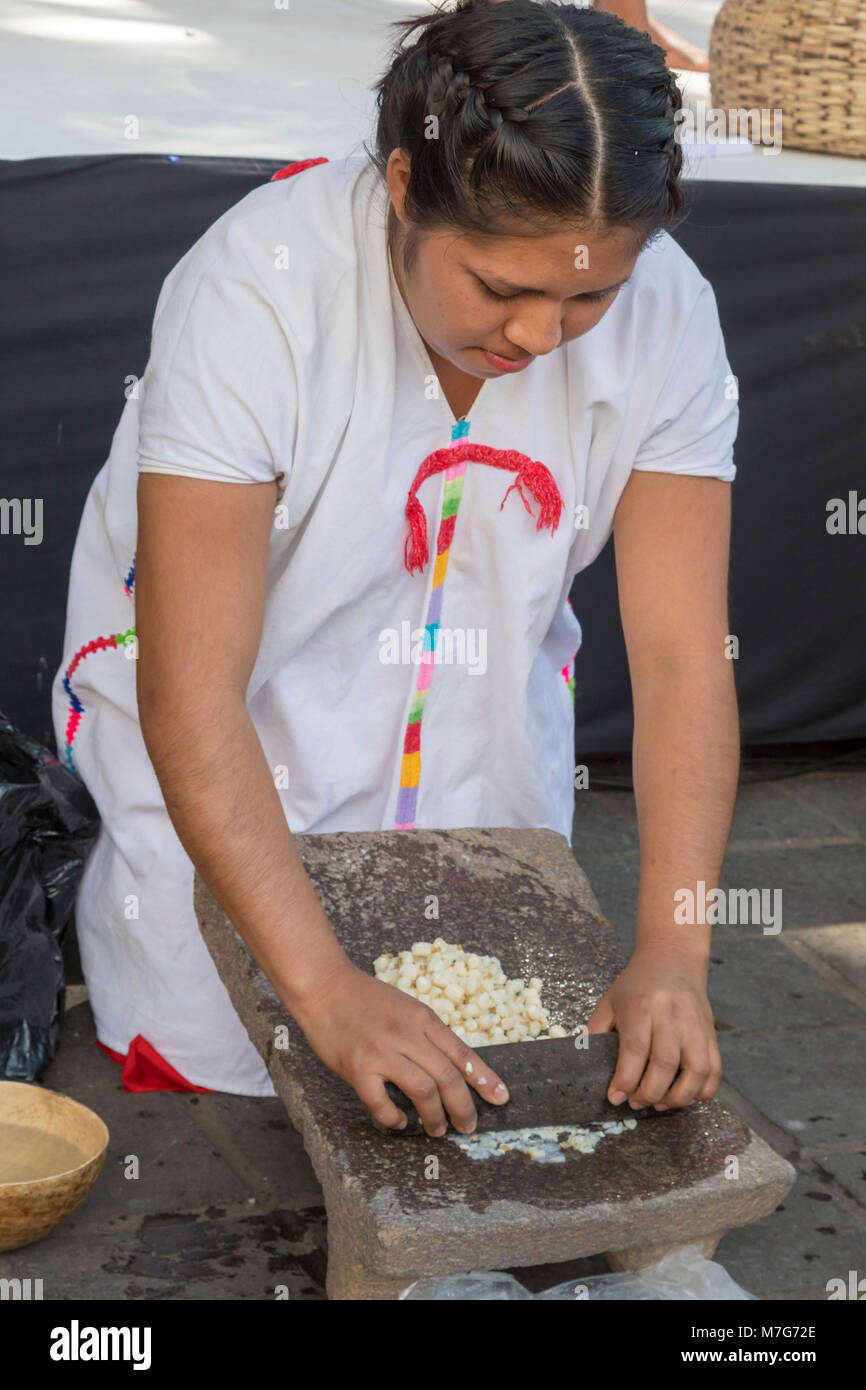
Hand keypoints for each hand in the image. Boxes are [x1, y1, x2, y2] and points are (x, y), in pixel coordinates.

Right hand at [290, 959, 509, 1136]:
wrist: (325, 986)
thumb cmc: (365, 997)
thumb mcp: (406, 1007)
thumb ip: (426, 1034)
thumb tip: (451, 1067)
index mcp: (423, 1018)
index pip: (462, 1053)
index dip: (484, 1078)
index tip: (501, 1098)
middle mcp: (407, 1035)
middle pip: (448, 1077)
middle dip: (463, 1108)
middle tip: (468, 1126)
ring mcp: (382, 1052)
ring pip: (423, 1091)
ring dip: (435, 1116)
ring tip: (438, 1130)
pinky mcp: (357, 1068)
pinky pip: (381, 1102)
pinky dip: (394, 1118)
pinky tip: (400, 1122)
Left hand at [585, 947, 721, 1110]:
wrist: (673, 959)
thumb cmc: (637, 985)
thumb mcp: (609, 1001)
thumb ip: (596, 1031)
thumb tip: (582, 1064)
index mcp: (642, 1006)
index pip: (635, 1049)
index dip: (626, 1079)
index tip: (616, 1097)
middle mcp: (672, 1015)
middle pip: (665, 1063)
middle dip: (650, 1092)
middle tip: (636, 1103)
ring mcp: (696, 1025)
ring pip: (697, 1069)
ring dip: (679, 1096)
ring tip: (660, 1104)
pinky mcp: (711, 1033)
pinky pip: (715, 1069)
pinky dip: (703, 1091)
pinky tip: (685, 1095)